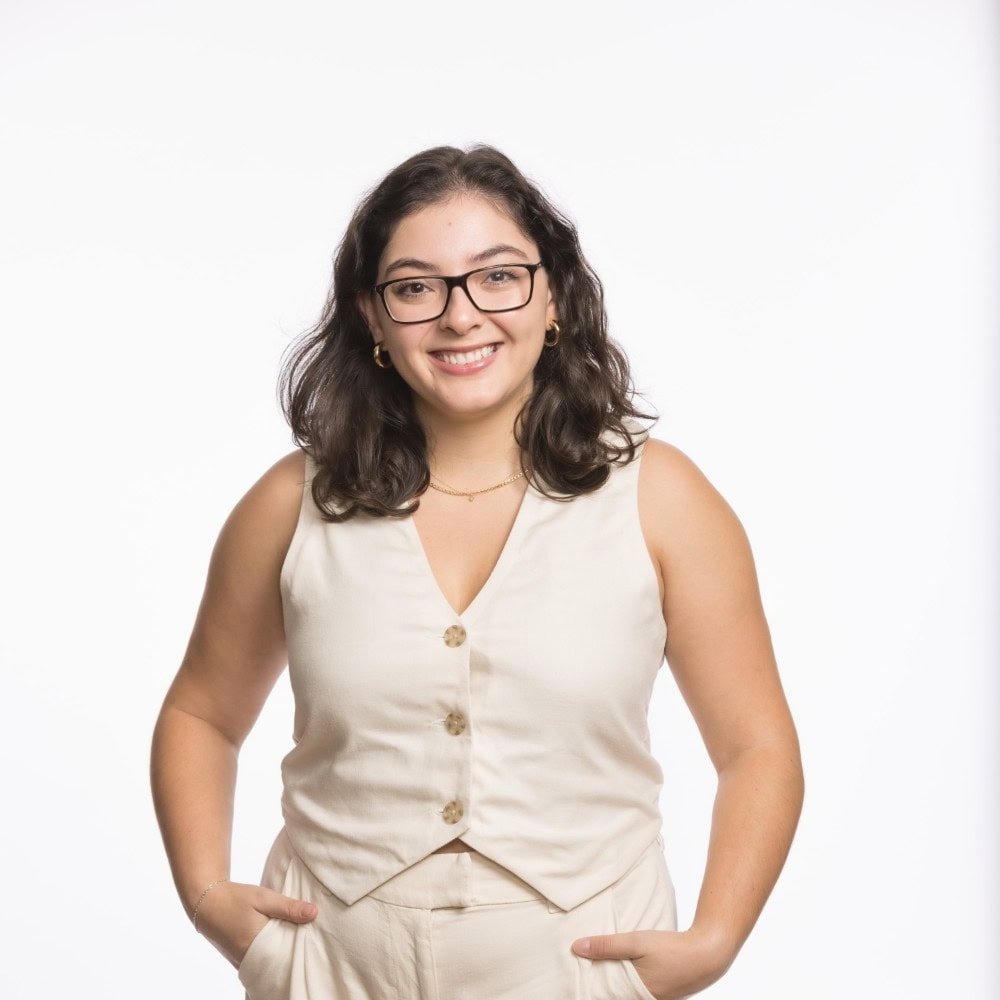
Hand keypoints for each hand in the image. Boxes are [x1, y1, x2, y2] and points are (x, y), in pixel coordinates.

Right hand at [193, 880, 317, 968]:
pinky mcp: (237, 958)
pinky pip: (257, 961)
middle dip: (291, 954)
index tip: (314, 942)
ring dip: (280, 953)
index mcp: (256, 946)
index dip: (300, 951)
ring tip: (296, 942)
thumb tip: (314, 913)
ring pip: (267, 962)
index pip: (285, 957)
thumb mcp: (264, 898)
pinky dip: (268, 954)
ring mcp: (241, 960)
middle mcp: (248, 959)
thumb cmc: (236, 898)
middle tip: (309, 943)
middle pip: (277, 962)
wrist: (206, 901)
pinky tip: (278, 943)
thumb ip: (288, 907)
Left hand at [572, 928, 732, 999]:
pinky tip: (625, 967)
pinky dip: (628, 979)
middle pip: (613, 994)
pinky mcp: (661, 992)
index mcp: (632, 994)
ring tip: (600, 967)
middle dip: (600, 984)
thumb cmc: (671, 949)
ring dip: (614, 980)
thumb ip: (607, 946)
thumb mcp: (636, 942)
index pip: (603, 996)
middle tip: (583, 972)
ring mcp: (653, 998)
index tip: (574, 981)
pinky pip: (637, 988)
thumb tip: (576, 947)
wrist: (707, 954)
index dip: (590, 989)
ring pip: (625, 991)